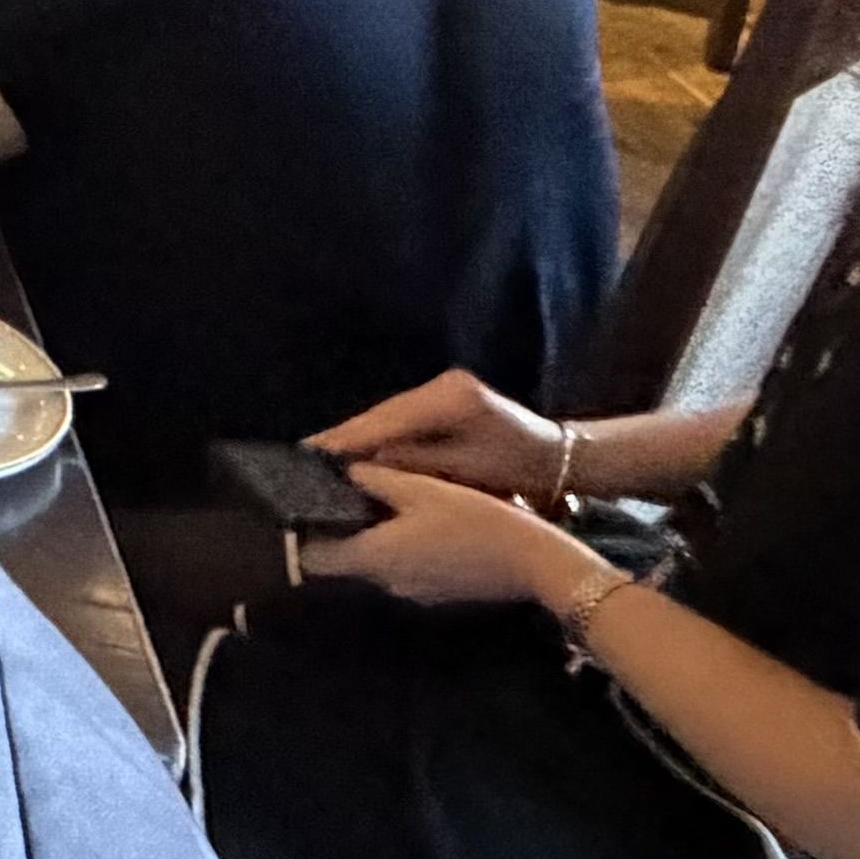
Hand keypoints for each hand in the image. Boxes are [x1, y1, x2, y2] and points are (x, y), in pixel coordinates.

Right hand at [308, 368, 566, 499]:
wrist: (557, 460)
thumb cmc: (518, 470)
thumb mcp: (465, 471)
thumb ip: (412, 463)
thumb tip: (359, 466)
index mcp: (448, 398)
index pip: (384, 420)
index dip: (345, 438)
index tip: (308, 453)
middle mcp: (441, 386)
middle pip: (380, 415)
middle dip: (343, 438)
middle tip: (302, 460)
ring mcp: (442, 390)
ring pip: (387, 418)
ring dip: (357, 439)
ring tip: (319, 459)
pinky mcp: (444, 400)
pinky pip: (400, 421)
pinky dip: (378, 437)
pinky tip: (355, 454)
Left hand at [310, 463, 596, 608]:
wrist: (533, 562)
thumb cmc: (475, 520)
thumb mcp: (423, 489)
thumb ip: (378, 479)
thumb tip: (346, 471)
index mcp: (375, 556)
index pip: (314, 559)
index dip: (302, 536)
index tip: (300, 511)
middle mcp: (387, 582)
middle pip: (346, 559)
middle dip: (342, 530)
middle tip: (345, 493)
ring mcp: (414, 592)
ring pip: (378, 562)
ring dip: (374, 537)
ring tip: (382, 499)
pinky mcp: (438, 593)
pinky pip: (405, 567)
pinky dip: (401, 547)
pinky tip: (419, 521)